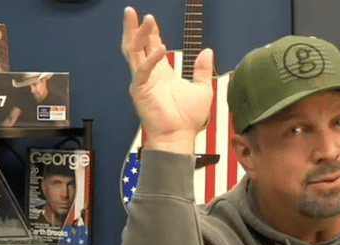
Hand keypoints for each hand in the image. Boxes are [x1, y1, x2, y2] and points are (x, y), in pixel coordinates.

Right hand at [121, 7, 214, 153]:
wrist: (179, 137)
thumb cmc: (188, 119)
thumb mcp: (202, 89)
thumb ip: (202, 69)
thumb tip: (207, 51)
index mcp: (161, 73)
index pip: (151, 47)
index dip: (150, 32)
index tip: (150, 18)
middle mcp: (149, 75)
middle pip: (136, 46)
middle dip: (134, 28)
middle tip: (131, 11)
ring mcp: (142, 82)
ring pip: (134, 53)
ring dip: (136, 35)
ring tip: (141, 19)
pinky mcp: (140, 91)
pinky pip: (143, 70)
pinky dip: (151, 58)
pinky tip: (161, 48)